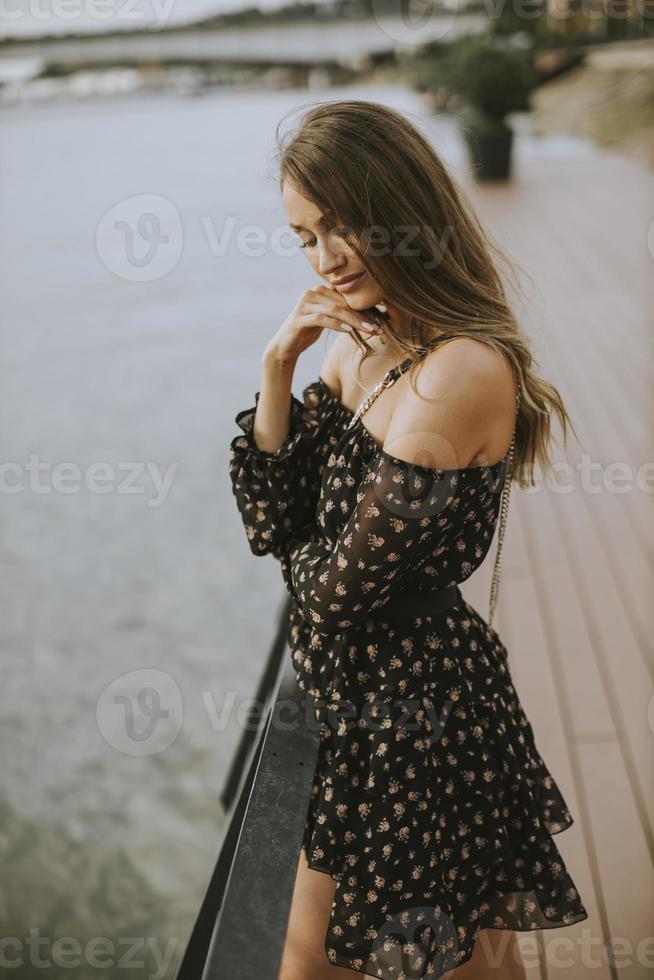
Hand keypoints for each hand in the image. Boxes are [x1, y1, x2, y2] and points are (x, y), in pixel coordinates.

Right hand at [263, 284, 383, 364]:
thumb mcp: (327, 319)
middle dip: (363, 316)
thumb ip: (341, 311)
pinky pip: (322, 318)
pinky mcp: (299, 317)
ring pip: (335, 310)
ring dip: (354, 320)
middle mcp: (312, 293)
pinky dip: (337, 324)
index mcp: (321, 290)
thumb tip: (368, 313)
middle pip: (343, 303)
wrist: (285, 346)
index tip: (380, 320)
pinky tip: (348, 330)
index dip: (365, 308)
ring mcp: (304, 304)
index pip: (347, 298)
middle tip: (378, 327)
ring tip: (369, 330)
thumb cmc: (308, 332)